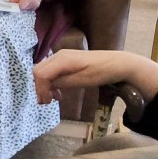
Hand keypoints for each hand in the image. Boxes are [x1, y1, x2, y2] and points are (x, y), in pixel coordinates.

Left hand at [8, 0, 44, 11]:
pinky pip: (26, 8)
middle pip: (22, 8)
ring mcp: (35, 6)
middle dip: (16, 3)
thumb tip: (11, 1)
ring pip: (24, 8)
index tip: (10, 1)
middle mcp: (34, 3)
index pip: (21, 6)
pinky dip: (23, 4)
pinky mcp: (35, 7)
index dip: (14, 4)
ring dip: (19, 4)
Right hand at [32, 49, 157, 105]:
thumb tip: (47, 88)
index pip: (41, 74)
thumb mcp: (83, 80)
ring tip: (53, 98)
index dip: (40, 89)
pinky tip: (59, 91)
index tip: (47, 102)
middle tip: (47, 102)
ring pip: (43, 70)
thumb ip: (63, 83)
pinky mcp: (66, 59)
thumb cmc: (103, 72)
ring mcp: (61, 56)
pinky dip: (50, 81)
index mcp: (62, 60)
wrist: (119, 63)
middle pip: (38, 70)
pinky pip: (51, 69)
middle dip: (39, 87)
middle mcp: (58, 55)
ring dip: (44, 84)